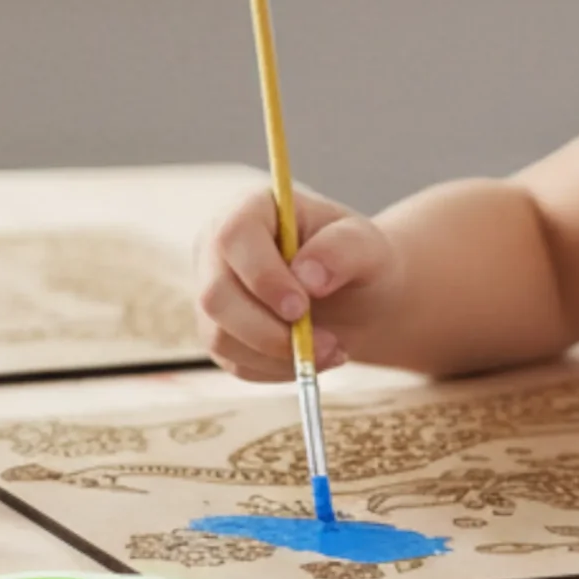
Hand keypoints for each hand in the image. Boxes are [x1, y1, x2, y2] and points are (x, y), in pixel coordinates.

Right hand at [194, 183, 402, 382]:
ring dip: (277, 356)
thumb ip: (343, 250)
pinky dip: (276, 370)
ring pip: (219, 336)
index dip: (262, 276)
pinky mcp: (218, 330)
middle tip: (325, 343)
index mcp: (252, 209)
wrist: (353, 295)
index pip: (234, 237)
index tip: (301, 307)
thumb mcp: (366, 245)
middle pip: (215, 295)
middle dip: (268, 330)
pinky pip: (234, 362)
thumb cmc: (356, 259)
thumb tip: (308, 278)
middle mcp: (219, 247)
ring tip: (331, 351)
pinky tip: (311, 358)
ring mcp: (213, 290)